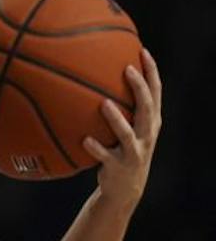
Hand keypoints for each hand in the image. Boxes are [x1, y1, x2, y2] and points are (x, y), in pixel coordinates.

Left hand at [84, 49, 160, 210]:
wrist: (125, 188)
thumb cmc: (123, 151)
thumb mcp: (129, 129)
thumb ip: (122, 107)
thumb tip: (98, 79)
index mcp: (150, 122)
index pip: (156, 93)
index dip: (152, 72)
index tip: (143, 51)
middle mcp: (146, 135)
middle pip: (147, 108)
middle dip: (139, 88)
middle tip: (127, 69)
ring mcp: (134, 151)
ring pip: (127, 133)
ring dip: (116, 119)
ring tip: (104, 104)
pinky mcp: (118, 167)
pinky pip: (106, 156)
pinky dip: (96, 148)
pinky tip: (84, 139)